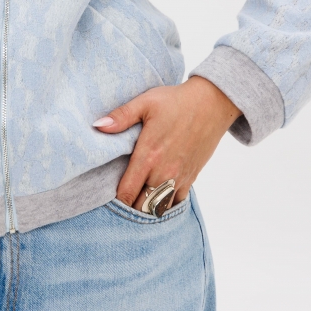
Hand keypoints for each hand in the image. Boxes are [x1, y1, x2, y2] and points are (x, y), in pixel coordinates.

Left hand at [93, 76, 240, 210]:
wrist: (212, 104)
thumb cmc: (176, 102)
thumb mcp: (145, 103)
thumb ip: (121, 116)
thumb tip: (98, 125)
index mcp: (148, 156)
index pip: (126, 192)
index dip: (115, 200)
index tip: (108, 196)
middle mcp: (164, 172)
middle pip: (142, 206)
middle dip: (130, 206)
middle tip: (121, 198)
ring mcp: (179, 177)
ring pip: (160, 208)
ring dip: (148, 208)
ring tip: (137, 199)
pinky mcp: (191, 177)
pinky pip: (177, 202)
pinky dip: (166, 204)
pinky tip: (157, 196)